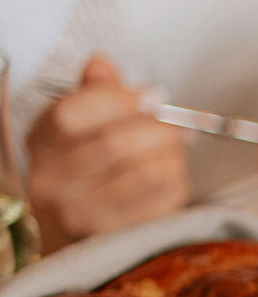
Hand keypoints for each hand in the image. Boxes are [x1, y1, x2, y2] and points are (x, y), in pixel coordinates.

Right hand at [25, 53, 190, 250]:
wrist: (74, 223)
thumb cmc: (81, 165)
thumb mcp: (78, 124)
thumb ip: (93, 92)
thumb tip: (102, 64)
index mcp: (42, 144)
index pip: (72, 114)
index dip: (120, 99)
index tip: (150, 95)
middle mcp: (53, 182)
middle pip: (114, 144)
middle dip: (156, 126)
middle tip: (173, 122)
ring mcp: (83, 212)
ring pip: (145, 172)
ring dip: (170, 152)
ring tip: (175, 144)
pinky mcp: (118, 232)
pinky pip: (164, 196)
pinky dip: (177, 175)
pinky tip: (170, 168)